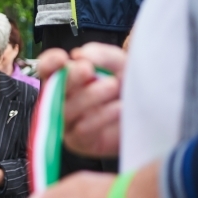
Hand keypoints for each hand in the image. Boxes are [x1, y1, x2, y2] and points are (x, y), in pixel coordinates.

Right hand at [37, 43, 125, 157]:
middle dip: (70, 78)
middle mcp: (61, 100)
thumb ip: (101, 55)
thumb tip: (79, 55)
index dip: (49, 63)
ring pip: (66, 110)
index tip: (62, 58)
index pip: (47, 70)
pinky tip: (119, 107)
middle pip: (52, 90)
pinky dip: (102, 116)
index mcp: (66, 78)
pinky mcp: (80, 141)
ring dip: (90, 96)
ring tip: (114, 86)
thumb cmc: (128, 87)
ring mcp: (68, 123)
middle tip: (88, 70)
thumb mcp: (119, 64)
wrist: (149, 114)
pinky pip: (83, 129)